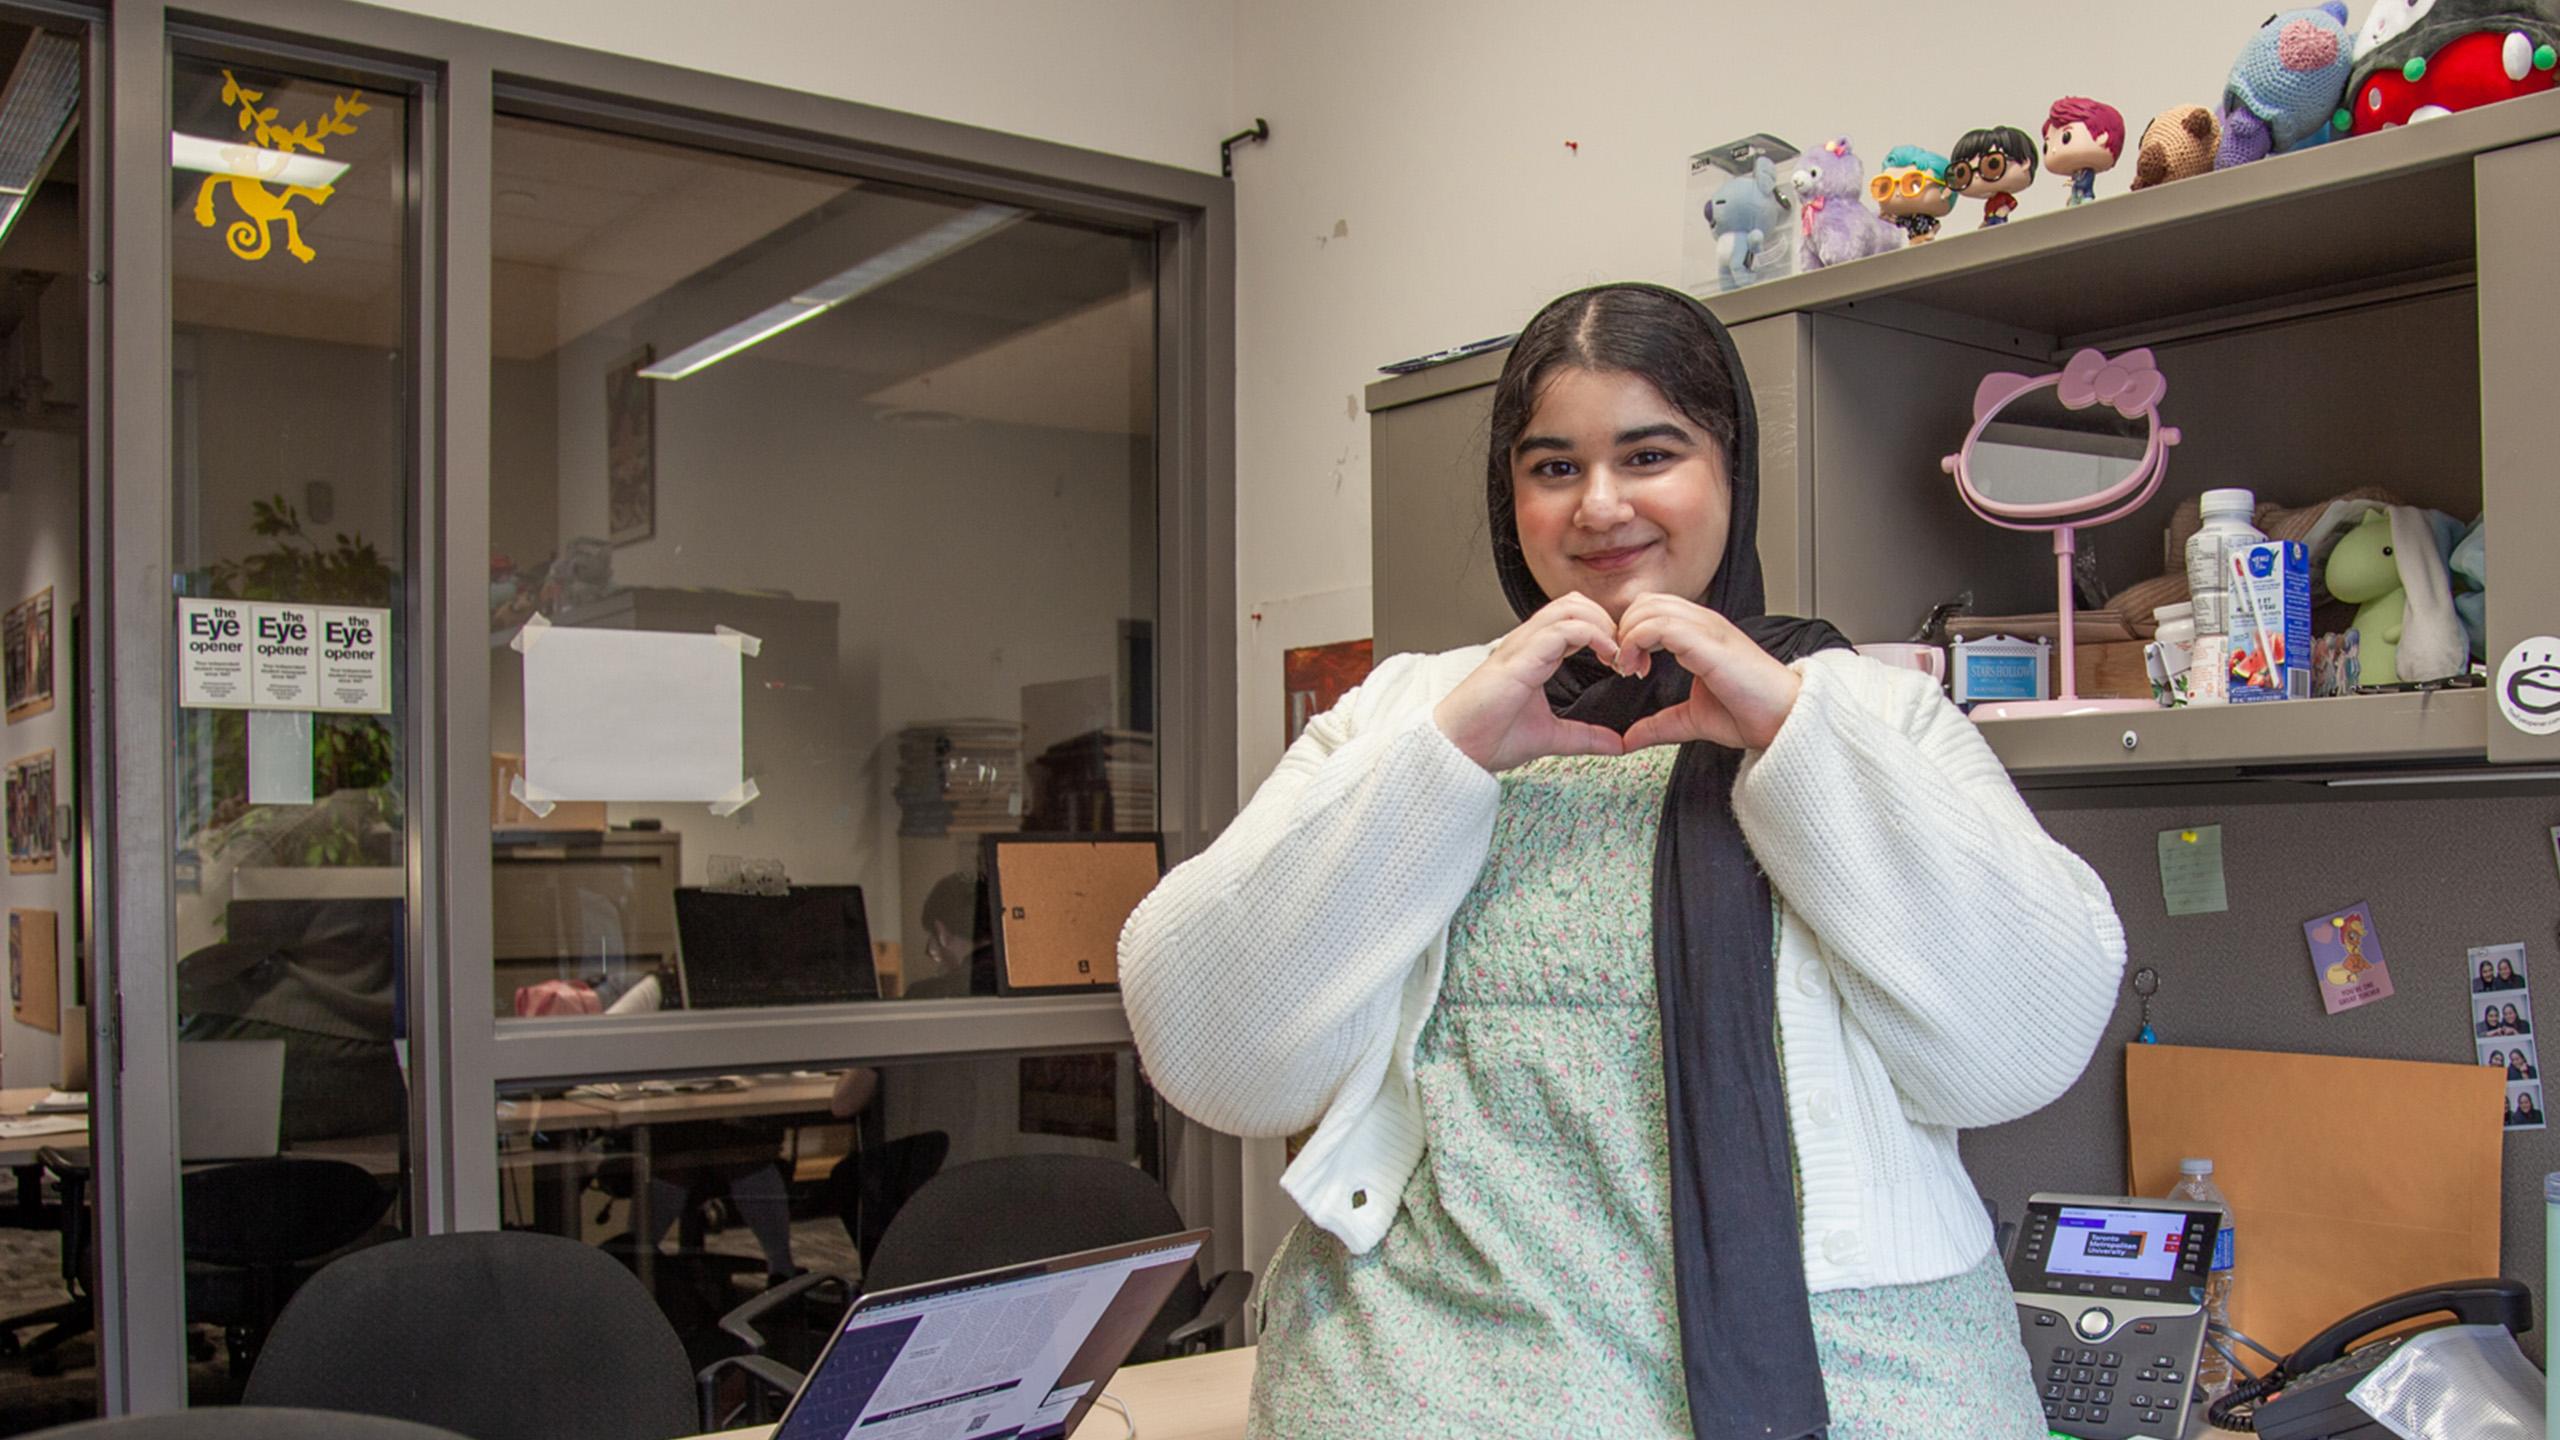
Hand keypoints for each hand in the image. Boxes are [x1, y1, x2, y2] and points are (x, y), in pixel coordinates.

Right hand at [1433, 594, 1628, 771]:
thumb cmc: (1489, 737)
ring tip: (1615, 653)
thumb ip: (1585, 736)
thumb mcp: (1551, 737)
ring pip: (1570, 607)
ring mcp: (1522, 647)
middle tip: (1624, 654)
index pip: (1575, 619)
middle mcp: (1528, 643)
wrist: (1458, 749)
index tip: (1623, 662)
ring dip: (1601, 624)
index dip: (1605, 632)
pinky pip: (1562, 630)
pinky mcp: (1520, 659)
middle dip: (1607, 621)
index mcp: (1534, 654)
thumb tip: (1618, 744)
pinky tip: (1606, 658)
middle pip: (1575, 603)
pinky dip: (1592, 636)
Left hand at [1613, 593, 1802, 751]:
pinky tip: (1640, 669)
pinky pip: (1660, 625)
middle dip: (1623, 632)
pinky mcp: (1709, 642)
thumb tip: (1627, 740)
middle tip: (1624, 667)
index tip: (1627, 668)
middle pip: (1645, 603)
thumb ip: (1658, 725)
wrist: (1785, 720)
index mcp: (1700, 633)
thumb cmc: (1751, 713)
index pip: (1651, 609)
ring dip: (1628, 637)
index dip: (1629, 634)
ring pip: (1648, 608)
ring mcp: (1707, 629)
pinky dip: (1638, 642)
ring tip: (1631, 669)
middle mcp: (1703, 623)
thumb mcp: (1692, 720)